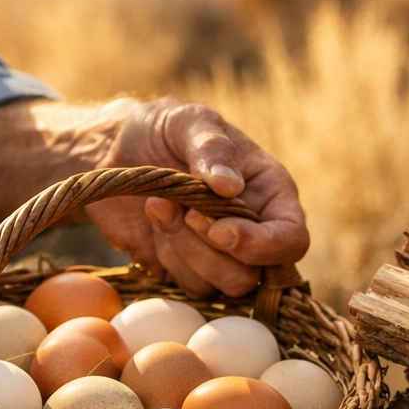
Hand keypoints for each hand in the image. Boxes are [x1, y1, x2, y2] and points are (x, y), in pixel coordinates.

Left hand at [86, 97, 307, 296]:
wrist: (116, 149)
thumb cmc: (162, 130)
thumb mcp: (188, 122)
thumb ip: (212, 148)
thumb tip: (230, 186)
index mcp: (271, 194)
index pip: (292, 239)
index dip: (263, 245)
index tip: (219, 228)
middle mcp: (255, 230)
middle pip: (254, 273)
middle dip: (211, 248)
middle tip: (183, 211)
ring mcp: (223, 255)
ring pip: (223, 285)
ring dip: (186, 251)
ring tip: (160, 206)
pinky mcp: (190, 270)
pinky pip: (190, 287)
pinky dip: (167, 258)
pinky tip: (156, 220)